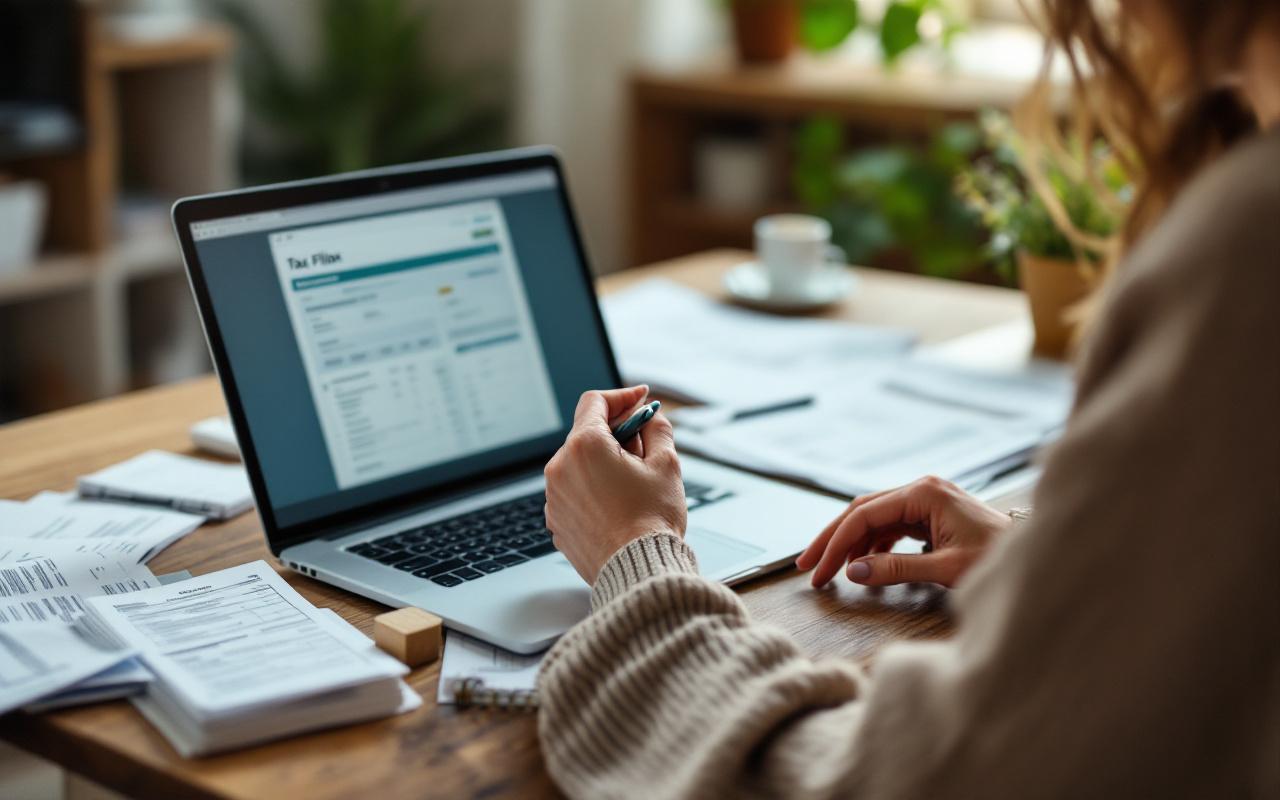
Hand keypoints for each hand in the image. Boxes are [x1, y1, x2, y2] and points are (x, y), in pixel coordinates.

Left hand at [544, 386, 686, 583]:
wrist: (638, 571)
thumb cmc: (652, 520)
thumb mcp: (666, 464)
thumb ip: (657, 428)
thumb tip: (649, 416)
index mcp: (584, 446)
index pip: (595, 401)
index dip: (622, 397)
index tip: (641, 400)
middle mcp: (560, 467)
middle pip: (586, 433)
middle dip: (617, 434)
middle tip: (646, 446)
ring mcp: (554, 496)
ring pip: (580, 464)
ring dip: (604, 463)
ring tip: (635, 484)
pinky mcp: (556, 520)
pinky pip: (575, 492)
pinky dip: (594, 489)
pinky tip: (619, 505)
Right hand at [795, 476, 1010, 588]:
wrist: (1040, 556)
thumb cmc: (1001, 558)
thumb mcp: (947, 569)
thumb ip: (897, 569)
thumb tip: (854, 572)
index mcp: (924, 493)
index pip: (864, 515)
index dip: (836, 544)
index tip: (818, 571)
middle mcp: (922, 489)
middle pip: (862, 511)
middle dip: (833, 539)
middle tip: (807, 566)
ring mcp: (927, 500)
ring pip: (874, 519)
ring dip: (851, 543)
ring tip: (830, 570)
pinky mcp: (932, 515)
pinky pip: (892, 526)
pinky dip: (874, 545)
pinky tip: (864, 565)